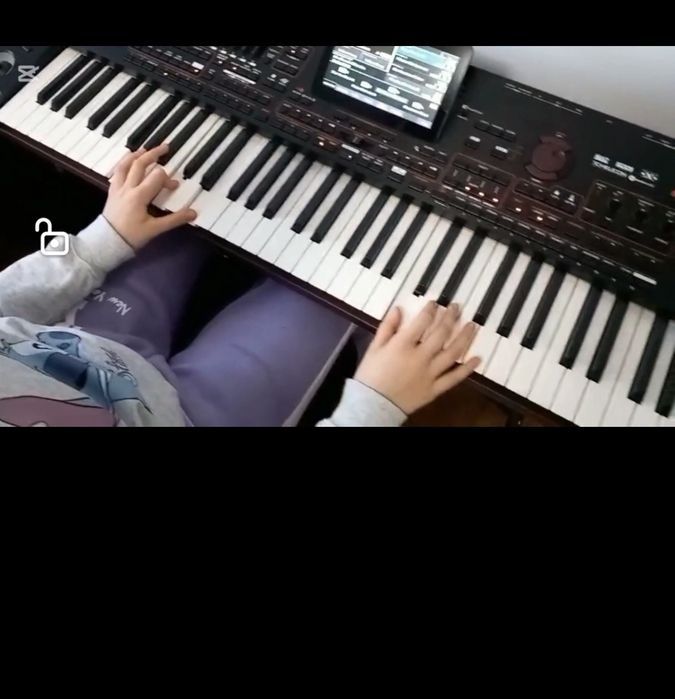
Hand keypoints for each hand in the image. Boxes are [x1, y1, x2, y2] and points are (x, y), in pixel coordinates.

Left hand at [103, 144, 196, 249]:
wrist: (107, 242)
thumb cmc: (131, 236)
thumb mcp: (155, 229)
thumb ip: (174, 219)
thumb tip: (193, 213)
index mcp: (139, 195)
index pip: (156, 177)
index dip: (167, 179)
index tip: (174, 185)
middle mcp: (128, 187)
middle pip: (140, 164)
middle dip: (154, 154)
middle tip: (165, 147)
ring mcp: (118, 188)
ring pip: (125, 164)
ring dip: (136, 154)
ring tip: (144, 149)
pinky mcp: (112, 191)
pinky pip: (117, 171)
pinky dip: (124, 163)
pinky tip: (128, 162)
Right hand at [355, 301, 481, 414]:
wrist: (371, 405)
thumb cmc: (370, 375)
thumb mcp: (374, 348)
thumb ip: (387, 327)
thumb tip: (398, 309)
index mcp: (403, 345)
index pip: (422, 321)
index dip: (431, 310)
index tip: (435, 303)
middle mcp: (420, 357)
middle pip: (441, 334)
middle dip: (450, 318)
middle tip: (457, 308)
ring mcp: (430, 373)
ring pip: (452, 353)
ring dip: (464, 337)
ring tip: (472, 326)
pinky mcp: (434, 389)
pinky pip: (454, 378)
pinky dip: (467, 369)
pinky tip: (477, 359)